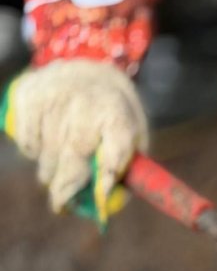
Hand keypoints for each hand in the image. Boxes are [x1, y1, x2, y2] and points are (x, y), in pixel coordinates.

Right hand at [2, 59, 147, 222]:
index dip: (107, 176)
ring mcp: (54, 97)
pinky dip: (34, 153)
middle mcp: (86, 103)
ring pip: (47, 155)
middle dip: (66, 187)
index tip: (99, 196)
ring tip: (58, 169)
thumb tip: (105, 205)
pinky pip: (27, 143)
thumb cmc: (114, 112)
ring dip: (50, 172)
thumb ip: (127, 167)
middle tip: (62, 203)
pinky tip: (45, 146)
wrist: (88, 65)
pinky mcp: (28, 95)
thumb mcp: (134, 133)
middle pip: (73, 158)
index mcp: (119, 114)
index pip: (116, 150)